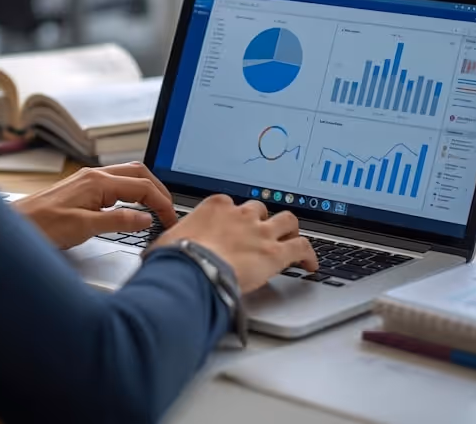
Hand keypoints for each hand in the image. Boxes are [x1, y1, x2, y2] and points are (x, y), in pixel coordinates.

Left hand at [13, 162, 177, 249]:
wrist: (15, 226)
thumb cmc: (42, 226)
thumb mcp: (85, 228)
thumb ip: (119, 222)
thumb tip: (146, 218)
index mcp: (98, 181)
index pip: (142, 186)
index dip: (162, 203)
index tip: (170, 220)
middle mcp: (94, 176)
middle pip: (138, 174)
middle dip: (159, 191)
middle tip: (169, 212)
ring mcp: (87, 180)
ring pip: (127, 176)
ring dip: (146, 189)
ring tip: (157, 209)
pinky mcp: (81, 189)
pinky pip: (115, 184)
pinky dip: (131, 192)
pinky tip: (132, 207)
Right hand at [152, 195, 316, 292]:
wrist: (190, 271)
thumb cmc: (175, 259)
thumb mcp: (168, 242)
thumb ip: (175, 240)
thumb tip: (164, 250)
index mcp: (215, 207)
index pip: (230, 205)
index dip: (234, 217)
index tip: (234, 226)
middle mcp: (240, 214)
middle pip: (260, 209)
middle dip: (263, 220)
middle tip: (263, 233)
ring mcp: (261, 232)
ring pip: (287, 220)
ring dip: (290, 230)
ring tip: (291, 240)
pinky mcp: (276, 252)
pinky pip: (302, 247)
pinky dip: (309, 255)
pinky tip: (311, 265)